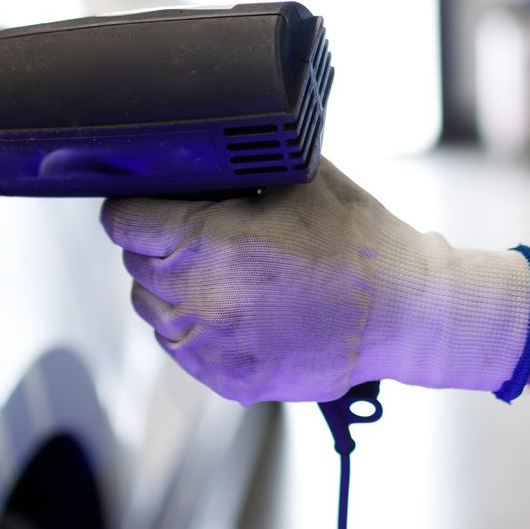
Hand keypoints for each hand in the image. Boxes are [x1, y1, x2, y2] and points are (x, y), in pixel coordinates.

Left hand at [101, 161, 529, 404]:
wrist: (405, 312)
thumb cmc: (357, 242)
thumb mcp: (295, 178)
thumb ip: (235, 165)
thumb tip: (194, 149)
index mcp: (207, 243)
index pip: (123, 222)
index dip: (135, 205)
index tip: (149, 203)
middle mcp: (200, 300)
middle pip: (137, 264)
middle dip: (159, 245)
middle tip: (201, 234)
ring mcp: (211, 346)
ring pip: (154, 309)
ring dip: (174, 288)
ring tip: (222, 273)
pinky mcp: (228, 379)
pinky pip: (183, 347)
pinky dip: (198, 327)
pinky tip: (236, 307)